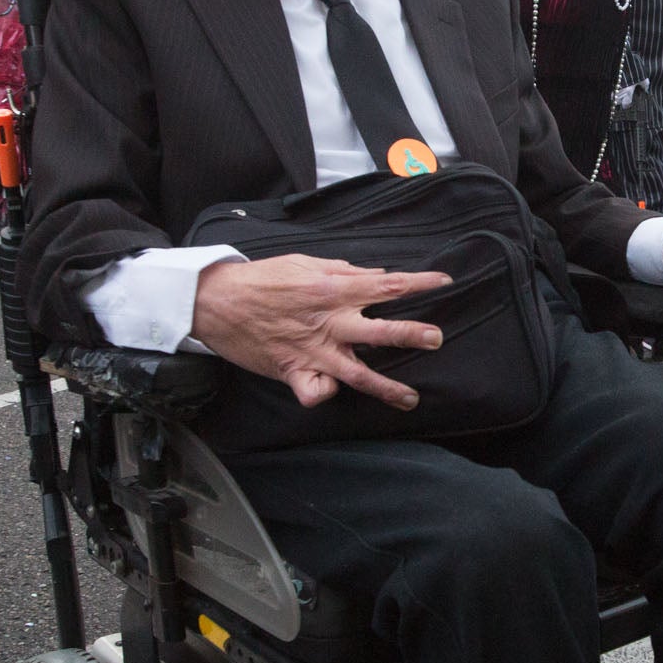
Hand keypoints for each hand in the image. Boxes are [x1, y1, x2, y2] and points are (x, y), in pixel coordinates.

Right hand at [191, 254, 451, 410]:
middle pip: (380, 331)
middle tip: (437, 339)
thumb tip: (378, 275)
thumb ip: (344, 271)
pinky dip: (324, 395)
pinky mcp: (294, 371)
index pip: (387, 285)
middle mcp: (329, 321)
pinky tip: (332, 394)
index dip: (420, 283)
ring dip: (386, 388)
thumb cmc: (262, 279)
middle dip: (412, 334)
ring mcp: (313, 350)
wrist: (218, 301)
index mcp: (333, 289)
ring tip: (410, 399)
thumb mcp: (305, 263)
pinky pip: (315, 393)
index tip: (445, 283)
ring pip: (357, 373)